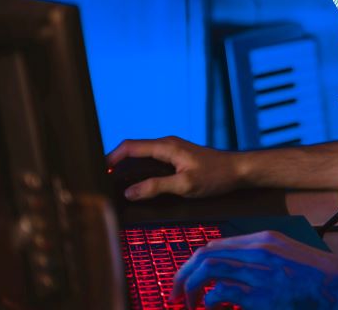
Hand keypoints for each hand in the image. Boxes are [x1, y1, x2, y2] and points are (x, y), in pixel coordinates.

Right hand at [106, 136, 243, 200]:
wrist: (239, 171)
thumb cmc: (216, 176)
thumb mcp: (185, 185)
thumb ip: (156, 187)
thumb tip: (129, 192)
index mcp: (166, 146)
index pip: (130, 147)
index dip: (111, 158)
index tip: (98, 173)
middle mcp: (167, 145)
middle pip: (133, 151)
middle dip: (116, 164)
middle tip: (102, 182)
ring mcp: (172, 151)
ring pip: (142, 157)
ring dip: (127, 169)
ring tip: (114, 185)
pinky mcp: (177, 158)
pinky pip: (152, 162)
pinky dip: (140, 171)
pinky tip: (137, 185)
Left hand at [171, 231, 337, 308]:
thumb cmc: (314, 275)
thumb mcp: (285, 253)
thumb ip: (259, 257)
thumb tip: (229, 273)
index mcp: (263, 239)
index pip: (215, 245)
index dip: (193, 263)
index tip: (185, 278)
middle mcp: (258, 251)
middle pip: (205, 255)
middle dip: (183, 275)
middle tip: (176, 294)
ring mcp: (259, 272)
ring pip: (208, 269)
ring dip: (190, 288)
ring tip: (188, 303)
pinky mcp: (261, 295)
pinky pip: (221, 293)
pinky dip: (210, 300)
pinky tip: (212, 306)